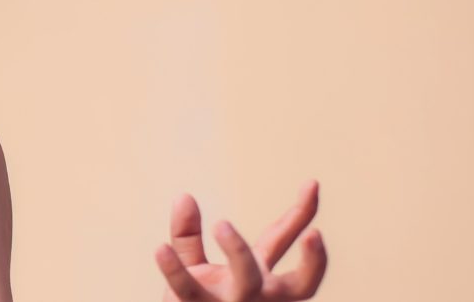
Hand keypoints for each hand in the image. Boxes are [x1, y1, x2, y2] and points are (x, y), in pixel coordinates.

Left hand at [154, 181, 327, 301]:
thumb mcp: (195, 266)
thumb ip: (187, 234)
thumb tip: (183, 196)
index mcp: (258, 277)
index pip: (282, 241)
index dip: (300, 214)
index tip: (311, 183)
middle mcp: (256, 293)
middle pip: (298, 283)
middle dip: (310, 261)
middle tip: (312, 232)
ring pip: (248, 280)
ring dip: (239, 251)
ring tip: (222, 222)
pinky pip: (187, 288)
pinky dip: (174, 269)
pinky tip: (160, 248)